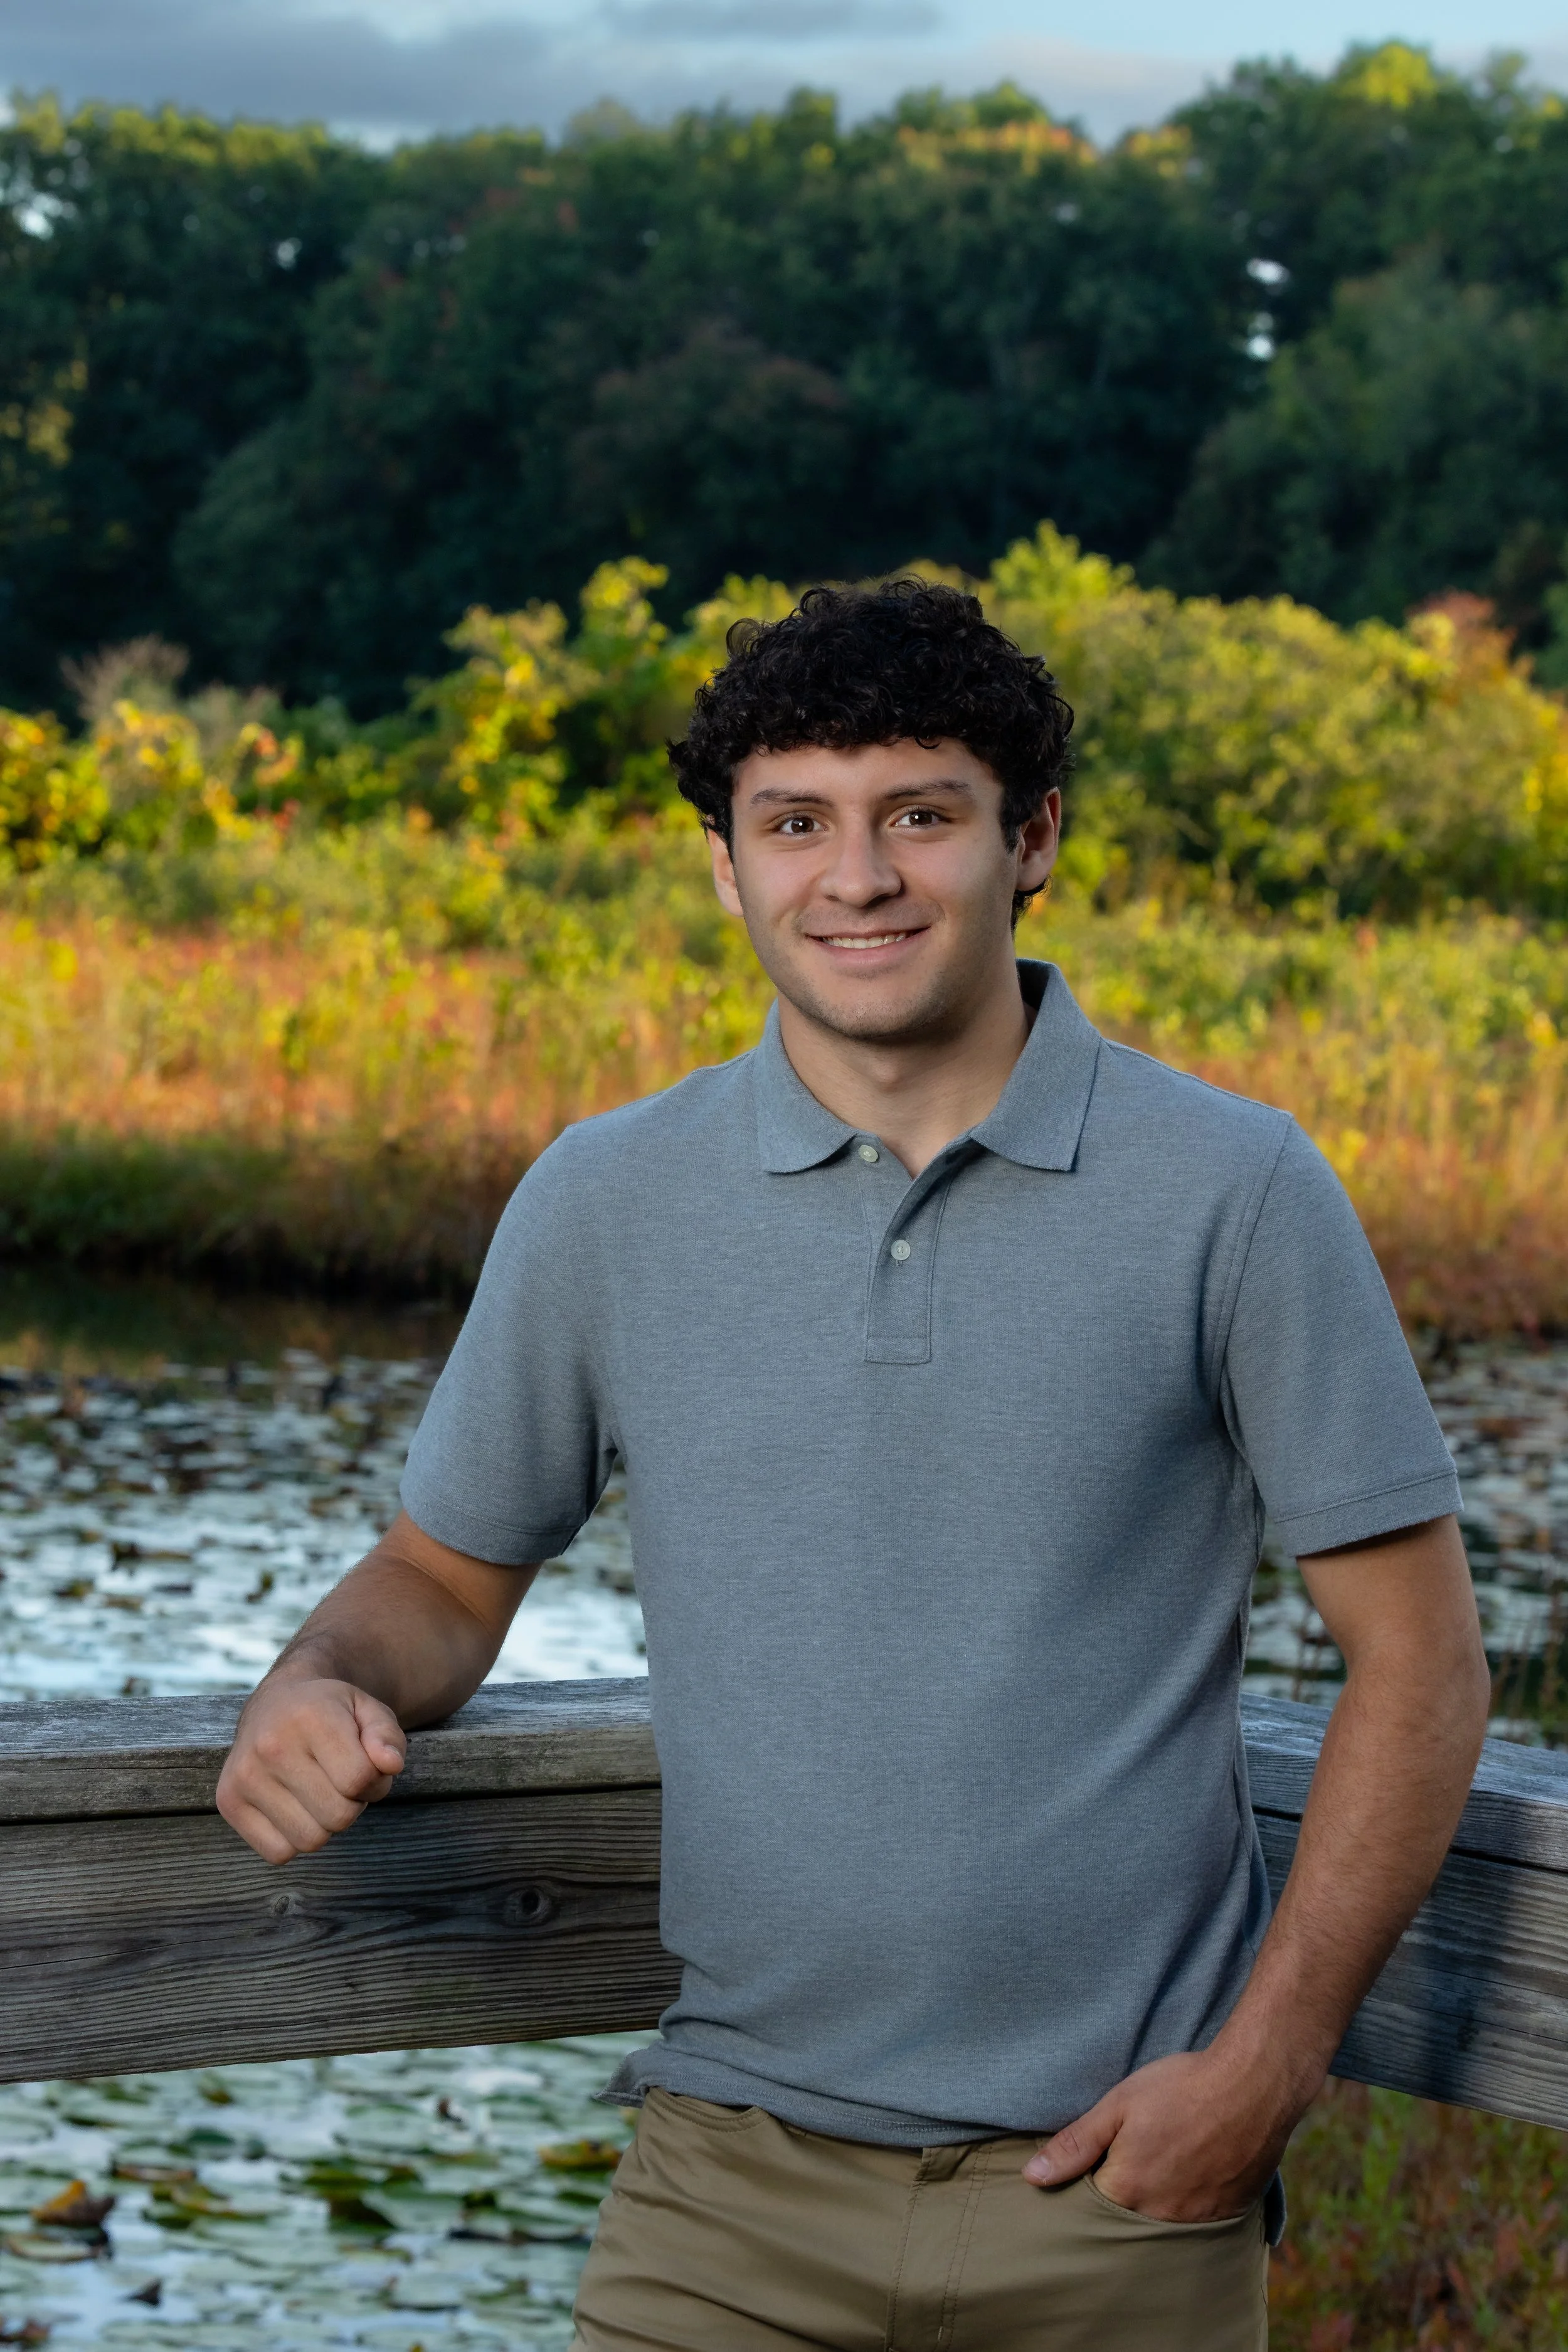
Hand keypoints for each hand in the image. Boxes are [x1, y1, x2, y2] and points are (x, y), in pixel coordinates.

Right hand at [217, 1675, 406, 1863]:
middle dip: (352, 1804)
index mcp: (311, 1716)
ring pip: (310, 1840)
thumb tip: (390, 1765)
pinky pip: (279, 1853)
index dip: (376, 1781)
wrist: (274, 1705)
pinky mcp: (228, 1802)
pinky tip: (293, 1806)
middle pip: (338, 1816)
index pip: (360, 1779)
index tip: (367, 1766)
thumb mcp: (368, 1711)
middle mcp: (271, 1745)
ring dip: (325, 1824)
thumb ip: (387, 1736)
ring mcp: (244, 1776)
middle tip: (341, 1780)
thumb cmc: (330, 1713)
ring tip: (318, 1791)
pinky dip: (294, 1839)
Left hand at [1022, 2042, 1309, 2222]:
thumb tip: (1032, 2178)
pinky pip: (1195, 2227)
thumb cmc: (1182, 2088)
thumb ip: (1075, 2144)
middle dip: (1120, 2200)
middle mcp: (1160, 2217)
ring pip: (1159, 2228)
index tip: (1094, 2164)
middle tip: (1133, 2160)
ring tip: (1162, 2167)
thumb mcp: (1119, 2104)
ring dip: (1153, 2207)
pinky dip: (1186, 2208)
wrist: (1254, 2085)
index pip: (1089, 2210)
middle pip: (1124, 2225)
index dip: (1087, 2185)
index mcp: (1128, 2190)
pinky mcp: (1226, 2217)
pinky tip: (1189, 2178)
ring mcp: (1197, 2222)